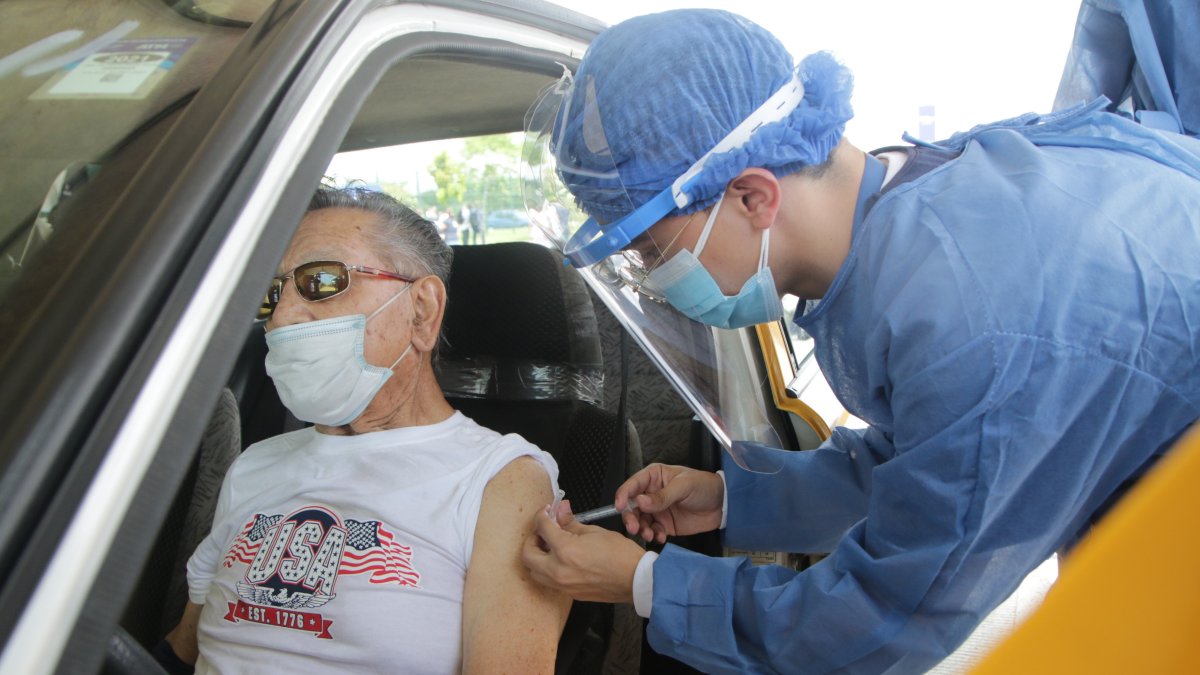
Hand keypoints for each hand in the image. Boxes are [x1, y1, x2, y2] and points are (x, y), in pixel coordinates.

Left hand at [521, 501, 643, 602]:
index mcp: (565, 550)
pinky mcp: (569, 593)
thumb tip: (560, 511)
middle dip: (532, 538)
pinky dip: (548, 568)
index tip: (546, 511)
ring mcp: (562, 585)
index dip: (541, 515)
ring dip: (536, 556)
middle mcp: (558, 570)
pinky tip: (560, 559)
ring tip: (550, 545)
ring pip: (534, 572)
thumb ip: (571, 523)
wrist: (635, 580)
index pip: (542, 528)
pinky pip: (549, 581)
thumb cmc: (620, 554)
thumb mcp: (594, 531)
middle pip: (527, 554)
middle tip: (543, 529)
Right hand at [615, 464, 722, 543]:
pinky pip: (652, 532)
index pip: (632, 485)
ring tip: (649, 535)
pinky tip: (661, 537)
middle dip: (630, 518)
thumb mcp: (683, 486)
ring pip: (640, 521)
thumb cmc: (704, 486)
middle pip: (632, 506)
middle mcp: (651, 494)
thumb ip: (662, 496)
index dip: (623, 495)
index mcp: (653, 477)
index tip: (619, 507)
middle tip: (634, 528)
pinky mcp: (664, 525)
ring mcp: (657, 510)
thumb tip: (640, 501)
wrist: (722, 505)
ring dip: (641, 529)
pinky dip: (653, 536)